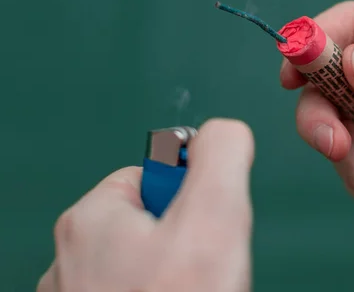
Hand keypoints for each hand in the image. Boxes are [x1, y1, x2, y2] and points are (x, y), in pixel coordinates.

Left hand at [37, 119, 253, 291]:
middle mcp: (71, 259)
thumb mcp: (214, 216)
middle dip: (188, 244)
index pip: (154, 175)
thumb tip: (226, 131)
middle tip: (200, 277)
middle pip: (153, 224)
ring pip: (148, 268)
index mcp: (92, 218)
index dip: (193, 197)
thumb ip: (222, 155)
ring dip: (179, 279)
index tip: (202, 231)